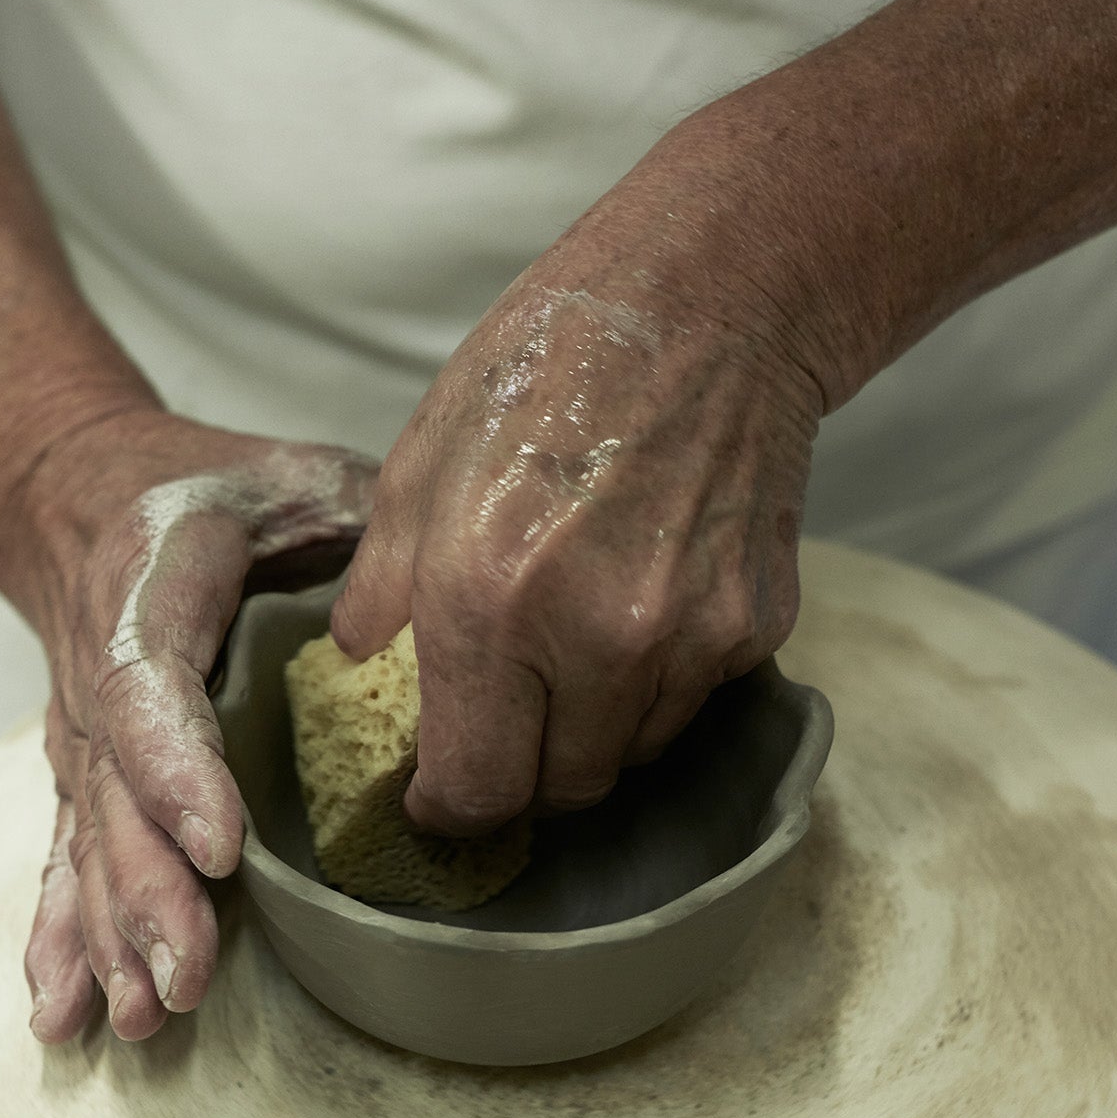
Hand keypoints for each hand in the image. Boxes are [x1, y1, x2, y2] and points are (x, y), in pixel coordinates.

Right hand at [13, 410, 376, 1043]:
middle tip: (191, 976)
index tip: (218, 848)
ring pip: (90, 843)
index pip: (149, 686)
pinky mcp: (82, 778)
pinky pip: (67, 862)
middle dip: (150, 894)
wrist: (76, 489)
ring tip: (148, 1013)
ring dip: (114, 935)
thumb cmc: (208, 486)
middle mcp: (96, 672)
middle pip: (115, 796)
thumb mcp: (290, 477)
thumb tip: (457, 597)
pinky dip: (67, 940)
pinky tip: (66, 1014)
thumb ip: (358, 527)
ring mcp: (81, 734)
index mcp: (147, 589)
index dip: (177, 771)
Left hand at [331, 130, 827, 836]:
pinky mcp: (754, 627)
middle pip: (559, 793)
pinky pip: (689, 704)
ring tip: (574, 644)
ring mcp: (687, 638)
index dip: (450, 812)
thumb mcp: (415, 469)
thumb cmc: (545, 371)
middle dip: (522, 774)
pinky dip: (656, 684)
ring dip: (591, 730)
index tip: (440, 797)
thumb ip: (380, 596)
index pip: (474, 791)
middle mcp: (594, 638)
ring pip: (629, 756)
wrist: (707, 305)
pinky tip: (641, 601)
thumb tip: (363, 677)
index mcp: (487, 601)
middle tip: (505, 725)